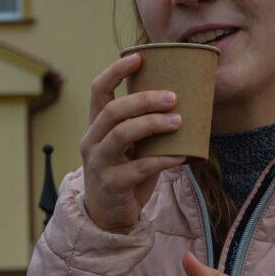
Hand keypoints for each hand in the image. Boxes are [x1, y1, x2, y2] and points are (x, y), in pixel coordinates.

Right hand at [79, 51, 188, 232]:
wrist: (108, 218)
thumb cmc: (124, 175)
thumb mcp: (129, 148)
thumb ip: (142, 128)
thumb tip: (182, 103)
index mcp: (96, 127)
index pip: (98, 90)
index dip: (115, 71)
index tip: (138, 57)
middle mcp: (92, 142)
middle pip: (113, 111)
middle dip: (144, 100)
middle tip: (173, 97)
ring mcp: (99, 164)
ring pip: (122, 135)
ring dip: (153, 124)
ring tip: (178, 121)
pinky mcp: (113, 184)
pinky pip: (140, 168)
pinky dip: (163, 159)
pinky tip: (182, 156)